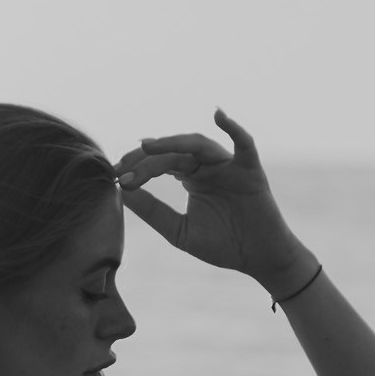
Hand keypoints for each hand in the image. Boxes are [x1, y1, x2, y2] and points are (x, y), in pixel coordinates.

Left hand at [115, 110, 316, 295]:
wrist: (259, 260)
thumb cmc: (223, 245)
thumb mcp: (179, 231)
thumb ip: (153, 211)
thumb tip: (121, 191)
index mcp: (191, 177)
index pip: (160, 163)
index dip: (138, 168)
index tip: (116, 177)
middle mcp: (208, 166)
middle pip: (173, 153)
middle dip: (147, 158)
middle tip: (123, 165)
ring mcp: (229, 165)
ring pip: (199, 145)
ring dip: (173, 142)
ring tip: (148, 145)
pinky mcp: (251, 170)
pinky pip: (244, 144)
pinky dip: (234, 128)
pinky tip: (218, 115)